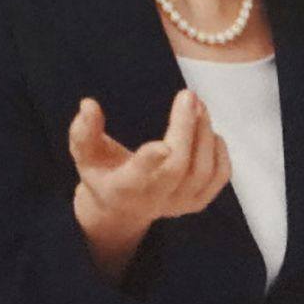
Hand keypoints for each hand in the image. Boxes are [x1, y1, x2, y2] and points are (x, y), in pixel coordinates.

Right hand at [68, 89, 229, 274]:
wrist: (123, 207)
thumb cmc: (102, 171)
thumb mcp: (85, 154)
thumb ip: (83, 131)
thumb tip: (89, 104)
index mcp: (122, 188)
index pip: (137, 177)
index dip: (150, 162)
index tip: (162, 144)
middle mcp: (154, 201)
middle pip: (177, 167)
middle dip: (185, 129)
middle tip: (188, 96)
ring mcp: (179, 204)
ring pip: (203, 171)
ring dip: (204, 134)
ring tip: (199, 106)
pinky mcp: (198, 202)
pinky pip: (219, 177)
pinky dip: (219, 151)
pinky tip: (210, 131)